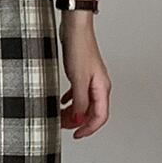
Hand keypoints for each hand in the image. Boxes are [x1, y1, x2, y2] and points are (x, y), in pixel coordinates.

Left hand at [58, 13, 110, 138]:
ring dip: (72, 112)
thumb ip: (79, 103)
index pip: (100, 117)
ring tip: (59, 115)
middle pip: (91, 112)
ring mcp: (90, 79)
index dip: (88, 129)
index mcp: (102, 88)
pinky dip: (70, 101)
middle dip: (77, 122)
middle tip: (62, 125)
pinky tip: (62, 102)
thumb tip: (78, 120)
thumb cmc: (80, 48)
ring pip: (83, 103)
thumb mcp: (78, 81)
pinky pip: (78, 93)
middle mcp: (99, 85)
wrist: (75, 27)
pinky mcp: (81, 74)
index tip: (76, 135)